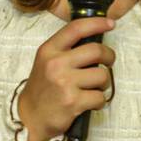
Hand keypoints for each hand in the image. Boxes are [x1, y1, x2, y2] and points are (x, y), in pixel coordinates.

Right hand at [16, 16, 114, 140]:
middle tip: (107, 62)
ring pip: (102, 75)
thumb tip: (94, 38)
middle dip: (109, 57)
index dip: (97, 23)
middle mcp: (56, 64)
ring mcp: (64, 83)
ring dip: (103, 83)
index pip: (76, 28)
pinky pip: (100, 97)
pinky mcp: (73, 101)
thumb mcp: (46, 61)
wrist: (30, 117)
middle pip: (96, 51)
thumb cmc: (43, 89)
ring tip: (93, 87)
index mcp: (49, 50)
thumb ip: (65, 49)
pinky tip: (89, 102)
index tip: (110, 24)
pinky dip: (99, 101)